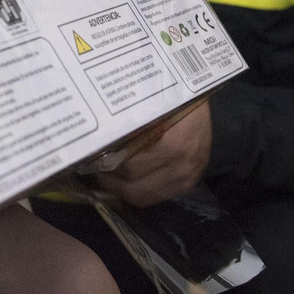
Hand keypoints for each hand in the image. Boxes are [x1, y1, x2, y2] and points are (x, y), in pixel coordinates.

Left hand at [95, 101, 211, 207]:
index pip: (130, 167)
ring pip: (144, 197)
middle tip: (95, 168)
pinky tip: (127, 180)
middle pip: (134, 187)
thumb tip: (98, 135)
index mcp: (174, 145)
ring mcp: (187, 178)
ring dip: (122, 189)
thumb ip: (129, 124)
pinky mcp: (189, 183)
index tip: (92, 158)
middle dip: (111, 180)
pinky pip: (157, 197)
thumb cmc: (175, 97)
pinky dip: (139, 191)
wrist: (201, 98)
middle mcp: (183, 166)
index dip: (107, 165)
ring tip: (107, 175)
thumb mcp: (152, 104)